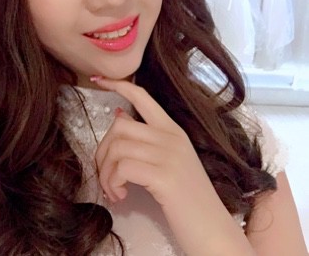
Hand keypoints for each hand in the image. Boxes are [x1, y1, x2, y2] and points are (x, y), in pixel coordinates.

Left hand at [93, 77, 255, 255]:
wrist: (212, 231)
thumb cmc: (188, 200)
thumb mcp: (170, 161)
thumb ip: (147, 138)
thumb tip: (119, 115)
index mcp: (173, 130)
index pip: (142, 96)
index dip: (118, 84)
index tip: (98, 80)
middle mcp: (171, 137)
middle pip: (119, 126)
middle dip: (103, 151)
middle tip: (106, 175)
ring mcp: (169, 155)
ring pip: (117, 147)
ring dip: (106, 172)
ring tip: (113, 190)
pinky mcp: (164, 176)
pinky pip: (122, 168)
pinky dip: (113, 183)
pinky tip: (120, 197)